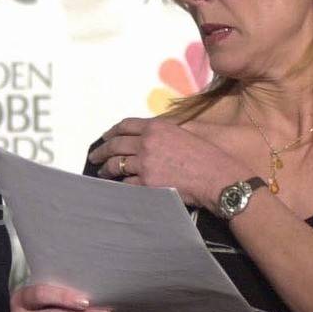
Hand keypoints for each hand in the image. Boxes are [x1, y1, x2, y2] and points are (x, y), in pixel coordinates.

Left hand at [88, 117, 248, 210]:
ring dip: (106, 169)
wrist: (218, 178)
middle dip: (101, 150)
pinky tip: (116, 186)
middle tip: (94, 156)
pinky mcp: (147, 183)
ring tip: (102, 172)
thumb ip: (167, 130)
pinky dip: (119, 185)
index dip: (112, 131)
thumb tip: (152, 134)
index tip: (106, 136)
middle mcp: (147, 142)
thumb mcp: (189, 131)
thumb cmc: (209, 155)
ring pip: (116, 164)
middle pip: (115, 145)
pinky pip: (125, 183)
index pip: (126, 125)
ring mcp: (145, 163)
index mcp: (158, 127)